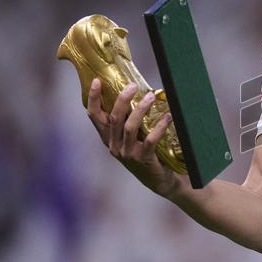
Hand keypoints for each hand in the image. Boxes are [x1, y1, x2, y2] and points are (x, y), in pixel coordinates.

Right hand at [87, 78, 179, 197]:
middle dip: (122, 99)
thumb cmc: (146, 151)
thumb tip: (139, 90)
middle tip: (133, 85)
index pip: (94, 116)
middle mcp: (114, 145)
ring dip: (140, 110)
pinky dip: (159, 127)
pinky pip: (150, 140)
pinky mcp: (143, 159)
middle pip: (113, 118)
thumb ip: (130, 118)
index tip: (98, 81)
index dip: (94, 98)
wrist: (159, 179)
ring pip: (130, 127)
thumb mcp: (132, 136)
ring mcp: (127, 153)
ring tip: (151, 96)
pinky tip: (167, 117)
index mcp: (108, 137)